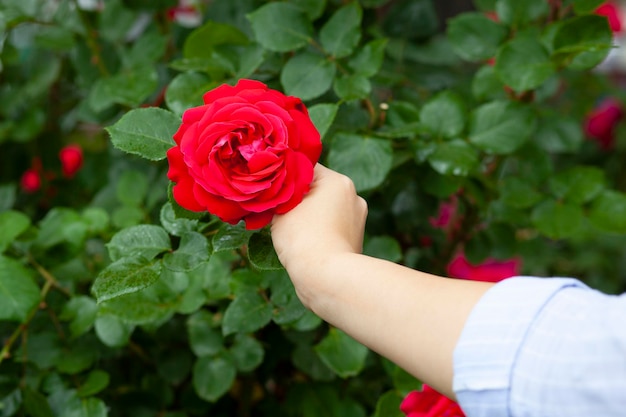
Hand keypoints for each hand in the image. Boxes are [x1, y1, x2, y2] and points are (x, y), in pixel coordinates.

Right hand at [271, 165, 366, 302]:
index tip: (270, 186)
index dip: (285, 175)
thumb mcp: (281, 206)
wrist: (327, 278)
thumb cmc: (302, 238)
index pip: (306, 167)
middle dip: (296, 197)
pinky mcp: (354, 240)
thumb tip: (273, 186)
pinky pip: (330, 227)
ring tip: (288, 230)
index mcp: (338, 181)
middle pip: (316, 188)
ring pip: (323, 209)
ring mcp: (357, 219)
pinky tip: (302, 242)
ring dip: (307, 215)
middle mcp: (353, 196)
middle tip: (275, 209)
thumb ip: (278, 191)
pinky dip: (317, 231)